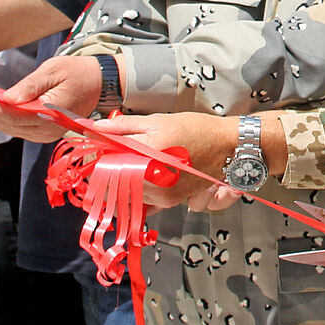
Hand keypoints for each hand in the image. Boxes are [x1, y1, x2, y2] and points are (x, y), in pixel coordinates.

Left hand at [0, 55, 103, 141]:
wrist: (100, 84)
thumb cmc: (78, 73)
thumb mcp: (54, 70)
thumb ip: (31, 86)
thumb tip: (8, 98)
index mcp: (53, 114)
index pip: (15, 115)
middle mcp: (47, 131)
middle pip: (7, 122)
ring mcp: (43, 134)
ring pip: (7, 126)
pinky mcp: (40, 132)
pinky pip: (14, 126)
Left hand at [89, 112, 237, 209]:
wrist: (228, 147)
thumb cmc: (197, 130)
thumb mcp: (158, 122)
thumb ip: (123, 127)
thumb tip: (95, 128)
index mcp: (146, 158)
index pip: (105, 165)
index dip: (97, 157)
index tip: (96, 149)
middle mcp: (153, 183)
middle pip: (113, 182)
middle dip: (109, 169)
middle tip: (113, 154)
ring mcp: (162, 196)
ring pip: (127, 193)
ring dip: (123, 181)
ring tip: (135, 163)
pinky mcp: (170, 202)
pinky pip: (143, 202)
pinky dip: (139, 192)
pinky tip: (145, 178)